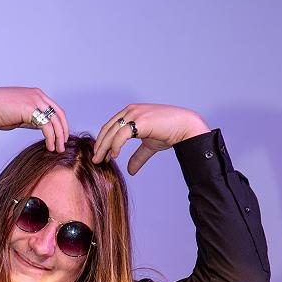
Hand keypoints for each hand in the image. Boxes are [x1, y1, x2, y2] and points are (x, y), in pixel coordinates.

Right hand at [0, 87, 68, 151]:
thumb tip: (40, 128)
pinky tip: (49, 146)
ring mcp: (35, 100)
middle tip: (63, 145)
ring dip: (58, 137)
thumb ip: (31, 119)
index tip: (60, 137)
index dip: (61, 124)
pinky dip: (50, 138)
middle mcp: (38, 96)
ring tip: (58, 149)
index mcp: (36, 95)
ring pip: (55, 121)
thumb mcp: (19, 115)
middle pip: (59, 114)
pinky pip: (46, 126)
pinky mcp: (31, 109)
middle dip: (63, 131)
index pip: (55, 109)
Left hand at [91, 104, 210, 174]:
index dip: (103, 141)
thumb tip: (130, 171)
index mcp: (131, 112)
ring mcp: (135, 114)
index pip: (110, 126)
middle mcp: (131, 110)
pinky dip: (115, 146)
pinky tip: (114, 156)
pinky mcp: (140, 120)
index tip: (101, 156)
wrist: (185, 127)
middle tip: (95, 160)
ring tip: (101, 161)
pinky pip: (121, 135)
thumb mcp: (149, 146)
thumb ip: (137, 156)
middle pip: (108, 129)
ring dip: (104, 148)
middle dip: (100, 145)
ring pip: (112, 132)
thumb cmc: (169, 133)